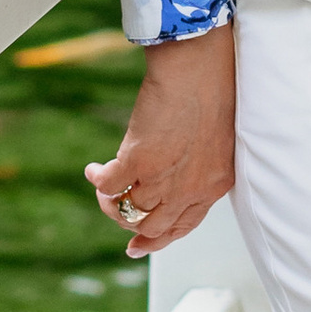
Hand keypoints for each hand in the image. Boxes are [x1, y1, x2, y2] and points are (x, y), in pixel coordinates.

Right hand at [86, 26, 237, 255]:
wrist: (199, 67)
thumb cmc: (211, 89)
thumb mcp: (216, 138)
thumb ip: (199, 162)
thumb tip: (172, 171)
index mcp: (214, 185)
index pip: (184, 225)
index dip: (160, 238)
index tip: (139, 244)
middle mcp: (191, 189)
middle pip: (155, 226)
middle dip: (132, 226)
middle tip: (116, 216)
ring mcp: (164, 179)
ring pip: (130, 211)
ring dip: (111, 202)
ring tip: (104, 185)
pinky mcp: (138, 161)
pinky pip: (110, 187)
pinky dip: (98, 181)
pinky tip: (94, 170)